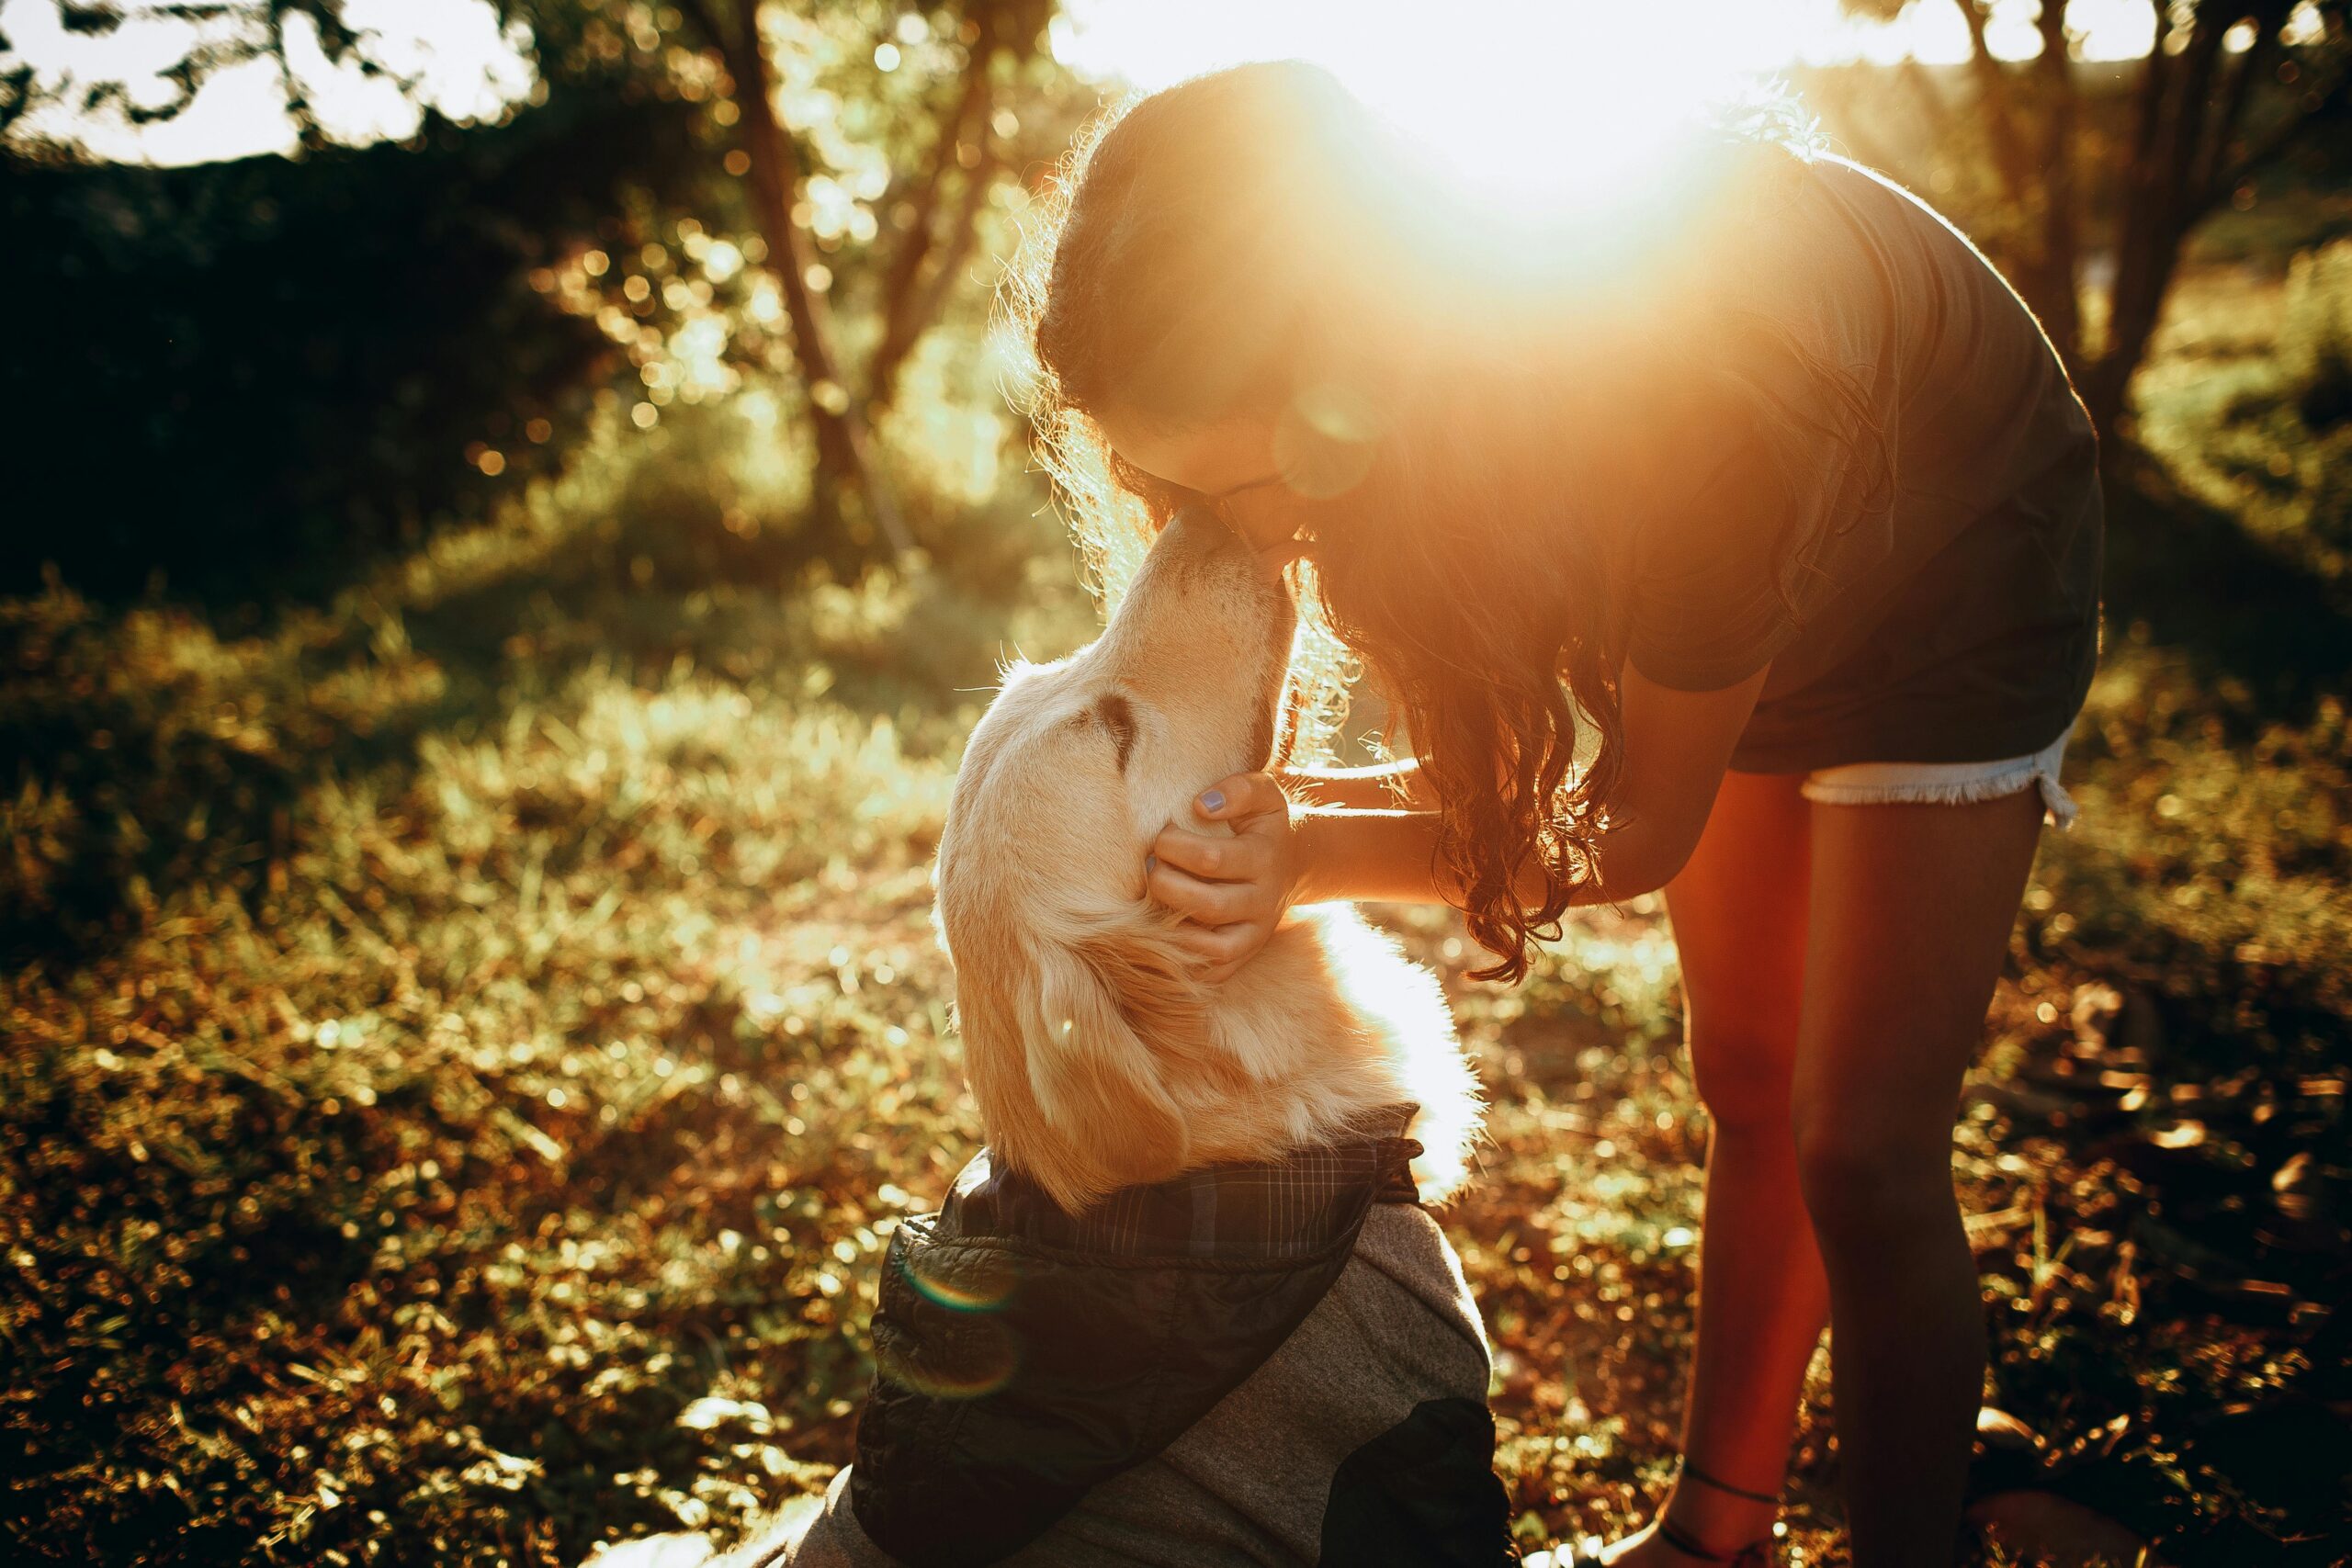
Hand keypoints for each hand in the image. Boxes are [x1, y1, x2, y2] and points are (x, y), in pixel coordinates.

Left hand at [1146, 771, 1297, 982]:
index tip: (1162, 834)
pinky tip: (1163, 934)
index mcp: (1264, 859)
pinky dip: (1185, 960)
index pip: (1211, 859)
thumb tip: (1202, 805)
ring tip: (1154, 897)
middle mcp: (1263, 900)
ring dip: (1169, 924)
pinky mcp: (1245, 954)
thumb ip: (1238, 790)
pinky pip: (1214, 971)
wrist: (1293, 863)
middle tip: (1151, 865)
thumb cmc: (1263, 825)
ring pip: (1209, 945)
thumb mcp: (1263, 793)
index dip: (1173, 846)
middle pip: (1207, 905)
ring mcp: (1255, 933)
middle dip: (1164, 883)